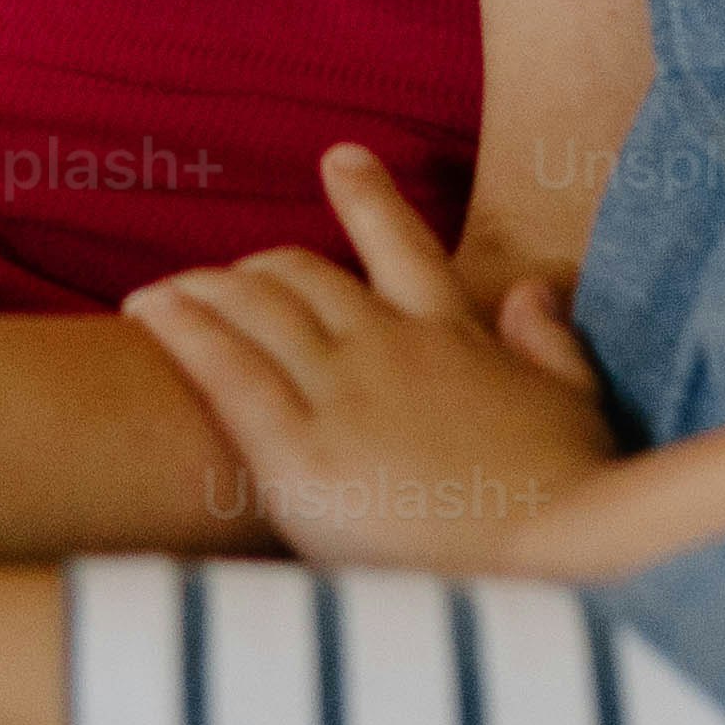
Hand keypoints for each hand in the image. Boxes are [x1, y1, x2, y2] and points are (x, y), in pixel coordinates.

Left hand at [126, 145, 624, 575]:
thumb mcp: (576, 406)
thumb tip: (534, 287)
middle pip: (300, 276)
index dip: (368, 198)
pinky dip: (182, 331)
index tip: (340, 158)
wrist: (553, 566)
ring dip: (201, 291)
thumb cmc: (573, 499)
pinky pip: (227, 371)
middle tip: (224, 279)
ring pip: (253, 308)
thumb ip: (551, 342)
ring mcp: (342, 395)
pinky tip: (148, 311)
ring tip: (159, 295)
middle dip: (254, 269)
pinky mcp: (299, 454)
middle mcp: (388, 348)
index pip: (401, 247)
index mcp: (452, 337)